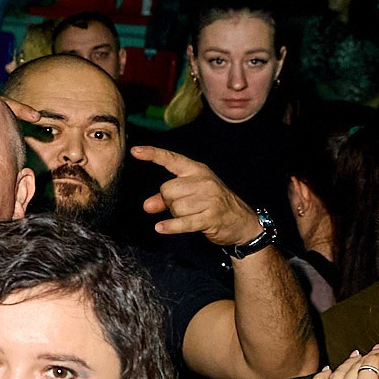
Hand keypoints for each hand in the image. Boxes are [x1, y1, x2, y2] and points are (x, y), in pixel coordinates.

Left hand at [130, 146, 262, 245]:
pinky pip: (184, 222)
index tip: (135, 151)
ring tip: (191, 215)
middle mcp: (203, 181)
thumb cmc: (213, 205)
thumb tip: (147, 206)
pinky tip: (161, 227)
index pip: (172, 159)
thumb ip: (166, 198)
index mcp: (197, 170)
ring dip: (176, 215)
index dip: (153, 154)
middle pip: (167, 190)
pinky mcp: (211, 217)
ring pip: (175, 207)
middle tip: (182, 207)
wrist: (243, 222)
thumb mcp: (192, 194)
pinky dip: (171, 226)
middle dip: (168, 201)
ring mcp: (209, 199)